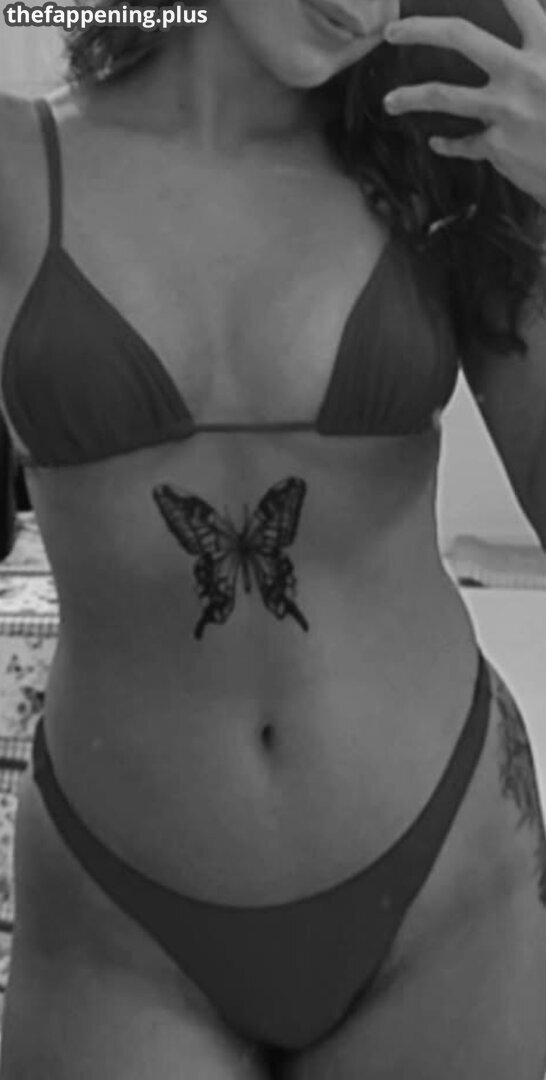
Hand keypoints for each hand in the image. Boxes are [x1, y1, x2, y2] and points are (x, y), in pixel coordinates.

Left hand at [381, 0, 545, 207]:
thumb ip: (545, 44)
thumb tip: (536, 15)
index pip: (520, 4)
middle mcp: (523, 73)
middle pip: (462, 37)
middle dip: (421, 29)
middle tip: (392, 32)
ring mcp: (507, 110)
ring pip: (445, 96)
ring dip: (410, 97)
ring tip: (389, 102)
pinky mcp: (499, 145)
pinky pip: (464, 143)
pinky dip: (448, 144)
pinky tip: (436, 142)